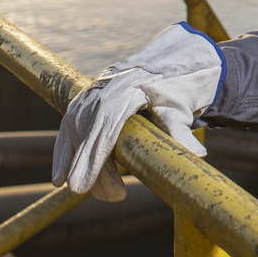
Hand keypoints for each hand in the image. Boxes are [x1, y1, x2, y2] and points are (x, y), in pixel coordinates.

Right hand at [51, 22, 223, 200]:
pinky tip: (59, 179)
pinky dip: (63, 153)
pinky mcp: (84, 100)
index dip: (90, 160)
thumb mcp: (180, 108)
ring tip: (102, 192)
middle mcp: (103, 92)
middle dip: (90, 170)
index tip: (80, 188)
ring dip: (79, 165)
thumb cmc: (174, 88)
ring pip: (75, 134)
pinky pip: (68, 128)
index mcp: (126, 93)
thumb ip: (181, 131)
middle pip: (87, 136)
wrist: (165, 61)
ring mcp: (89, 95)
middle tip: (109, 195)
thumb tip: (199, 155)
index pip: (103, 130)